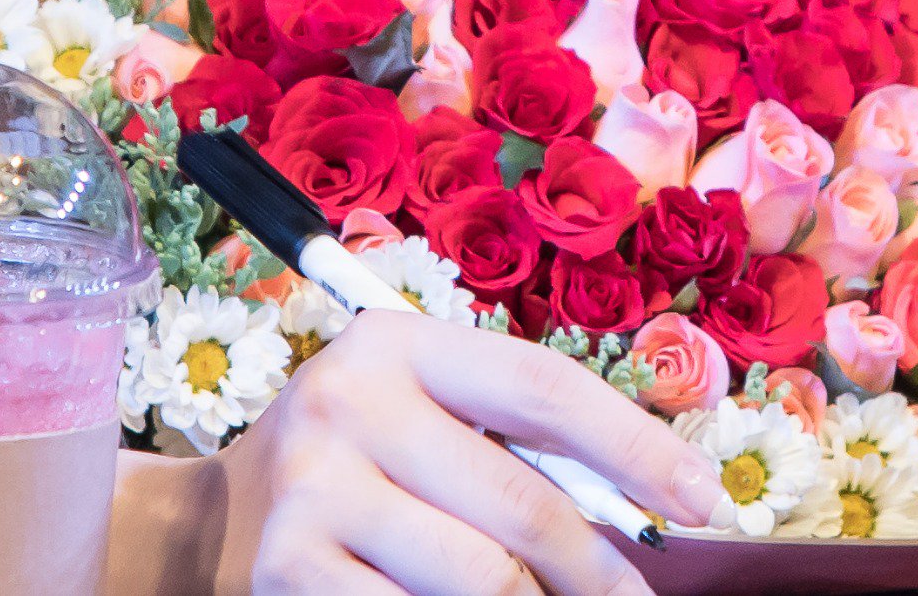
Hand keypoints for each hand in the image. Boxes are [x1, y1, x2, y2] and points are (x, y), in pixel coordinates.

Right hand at [203, 312, 728, 595]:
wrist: (215, 524)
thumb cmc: (354, 467)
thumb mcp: (421, 420)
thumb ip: (515, 446)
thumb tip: (648, 509)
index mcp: (395, 345)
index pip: (542, 388)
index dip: (636, 447)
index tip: (703, 502)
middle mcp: (348, 403)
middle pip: (525, 505)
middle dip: (601, 571)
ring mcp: (315, 492)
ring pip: (487, 580)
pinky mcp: (292, 573)